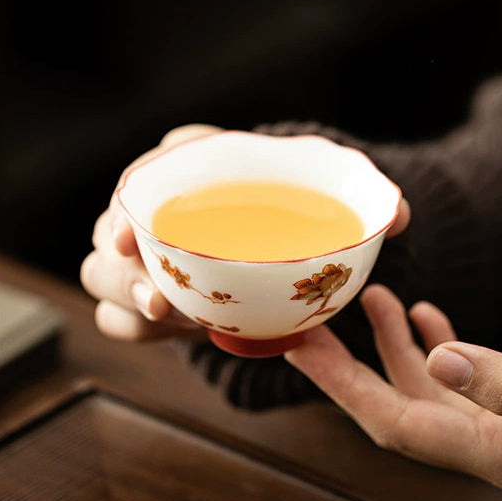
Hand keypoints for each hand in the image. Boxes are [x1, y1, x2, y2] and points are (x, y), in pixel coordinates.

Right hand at [81, 126, 411, 340]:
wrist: (276, 236)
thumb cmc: (295, 206)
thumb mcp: (327, 195)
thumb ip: (360, 202)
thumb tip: (399, 216)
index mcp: (190, 167)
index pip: (146, 173)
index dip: (131, 199)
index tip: (136, 232)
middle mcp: (156, 208)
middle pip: (110, 232)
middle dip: (122, 267)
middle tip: (158, 299)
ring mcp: (143, 254)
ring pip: (101, 275)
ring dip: (126, 301)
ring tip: (165, 320)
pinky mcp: (146, 292)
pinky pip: (119, 315)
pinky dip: (136, 328)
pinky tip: (172, 333)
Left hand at [285, 284, 501, 493]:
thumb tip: (438, 357)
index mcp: (495, 454)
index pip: (393, 423)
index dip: (342, 389)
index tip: (299, 353)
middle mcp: (488, 446)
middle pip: (396, 405)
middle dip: (349, 368)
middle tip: (307, 328)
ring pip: (429, 386)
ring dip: (394, 345)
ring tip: (372, 299)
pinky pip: (465, 378)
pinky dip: (441, 345)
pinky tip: (426, 315)